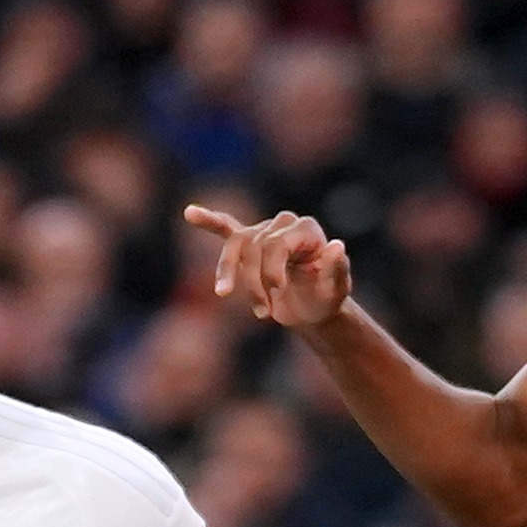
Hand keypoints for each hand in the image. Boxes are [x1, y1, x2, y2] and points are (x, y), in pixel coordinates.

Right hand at [183, 205, 354, 332]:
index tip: (276, 292)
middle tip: (264, 313)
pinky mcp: (249, 245)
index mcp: (307, 230)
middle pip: (255, 247)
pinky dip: (209, 221)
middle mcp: (284, 224)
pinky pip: (226, 229)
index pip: (277, 242)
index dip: (272, 269)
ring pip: (236, 245)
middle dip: (255, 282)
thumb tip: (336, 246)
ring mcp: (264, 232)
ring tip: (223, 295)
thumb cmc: (326, 299)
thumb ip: (337, 269)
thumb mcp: (335, 290)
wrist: (313, 309)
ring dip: (229, 272)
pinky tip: (190, 213)